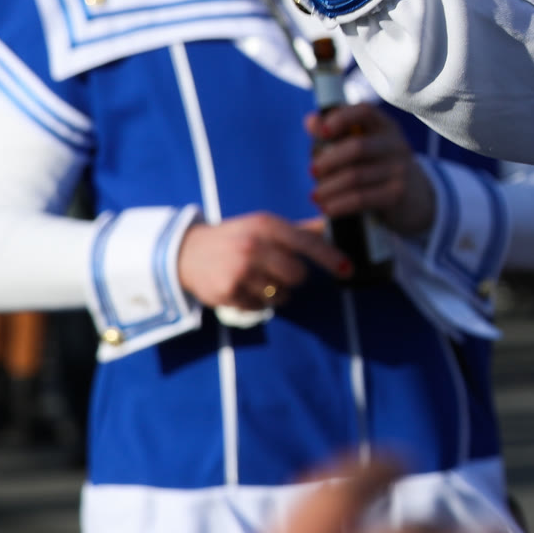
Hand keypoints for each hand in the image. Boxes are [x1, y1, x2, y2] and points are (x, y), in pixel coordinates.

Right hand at [177, 213, 349, 308]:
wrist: (185, 252)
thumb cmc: (237, 238)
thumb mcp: (264, 226)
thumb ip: (300, 230)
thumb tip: (334, 225)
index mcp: (266, 225)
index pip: (307, 242)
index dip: (330, 257)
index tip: (347, 269)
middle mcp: (253, 246)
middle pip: (298, 275)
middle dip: (293, 278)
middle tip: (277, 271)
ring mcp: (239, 270)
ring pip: (280, 295)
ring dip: (275, 292)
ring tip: (257, 279)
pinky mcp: (227, 292)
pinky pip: (260, 307)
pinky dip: (256, 302)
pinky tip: (241, 288)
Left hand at [309, 104, 435, 237]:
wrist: (414, 196)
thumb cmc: (377, 165)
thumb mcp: (361, 144)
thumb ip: (335, 132)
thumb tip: (311, 121)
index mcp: (384, 126)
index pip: (365, 111)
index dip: (341, 118)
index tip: (322, 132)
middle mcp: (395, 144)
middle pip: (357, 148)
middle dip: (328, 161)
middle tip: (312, 172)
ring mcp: (399, 169)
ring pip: (355, 177)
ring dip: (329, 188)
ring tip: (315, 196)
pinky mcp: (397, 194)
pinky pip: (361, 198)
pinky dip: (339, 205)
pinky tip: (327, 208)